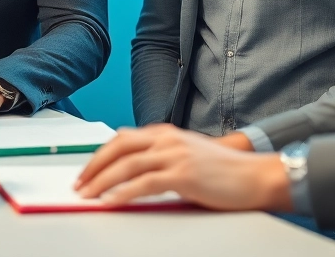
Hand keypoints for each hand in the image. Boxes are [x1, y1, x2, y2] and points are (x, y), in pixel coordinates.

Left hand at [73, 124, 291, 211]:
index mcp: (166, 133)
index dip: (100, 155)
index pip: (122, 139)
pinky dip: (123, 193)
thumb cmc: (223, 171)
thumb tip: (132, 171)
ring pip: (127, 165)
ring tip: (87, 196)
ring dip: (102, 182)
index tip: (86, 172)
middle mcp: (167, 139)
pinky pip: (144, 183)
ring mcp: (175, 155)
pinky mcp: (183, 174)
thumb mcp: (187, 155)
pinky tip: (112, 202)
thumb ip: (162, 157)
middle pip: (118, 148)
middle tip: (79, 184)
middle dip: (94, 166)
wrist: (255, 175)